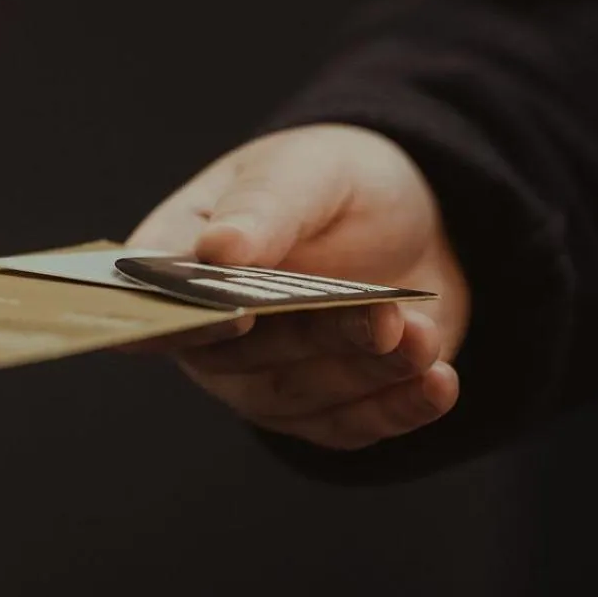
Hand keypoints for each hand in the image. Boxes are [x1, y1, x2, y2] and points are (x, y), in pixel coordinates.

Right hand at [128, 124, 469, 449]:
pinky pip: (353, 426)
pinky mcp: (323, 409)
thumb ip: (263, 208)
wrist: (403, 218)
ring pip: (303, 397)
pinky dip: (399, 408)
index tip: (241, 317)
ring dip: (368, 372)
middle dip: (318, 339)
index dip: (190, 322)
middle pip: (243, 358)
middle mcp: (207, 333)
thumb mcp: (303, 170)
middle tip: (382, 316)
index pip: (158, 305)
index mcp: (175, 259)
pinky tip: (439, 383)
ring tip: (423, 337)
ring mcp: (261, 379)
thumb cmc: (328, 181)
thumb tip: (216, 250)